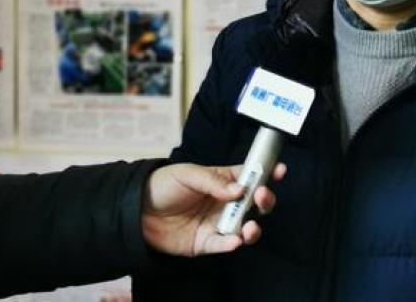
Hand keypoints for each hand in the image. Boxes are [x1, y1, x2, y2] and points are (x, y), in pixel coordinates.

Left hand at [141, 162, 285, 256]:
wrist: (136, 210)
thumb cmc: (163, 185)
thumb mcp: (187, 174)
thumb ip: (213, 181)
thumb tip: (239, 189)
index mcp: (223, 180)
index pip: (251, 176)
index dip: (267, 172)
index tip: (279, 169)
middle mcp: (225, 202)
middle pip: (255, 203)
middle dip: (264, 200)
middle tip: (261, 196)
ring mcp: (218, 223)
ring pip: (245, 227)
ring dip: (253, 228)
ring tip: (250, 227)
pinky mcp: (206, 242)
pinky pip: (224, 244)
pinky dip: (232, 244)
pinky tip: (235, 240)